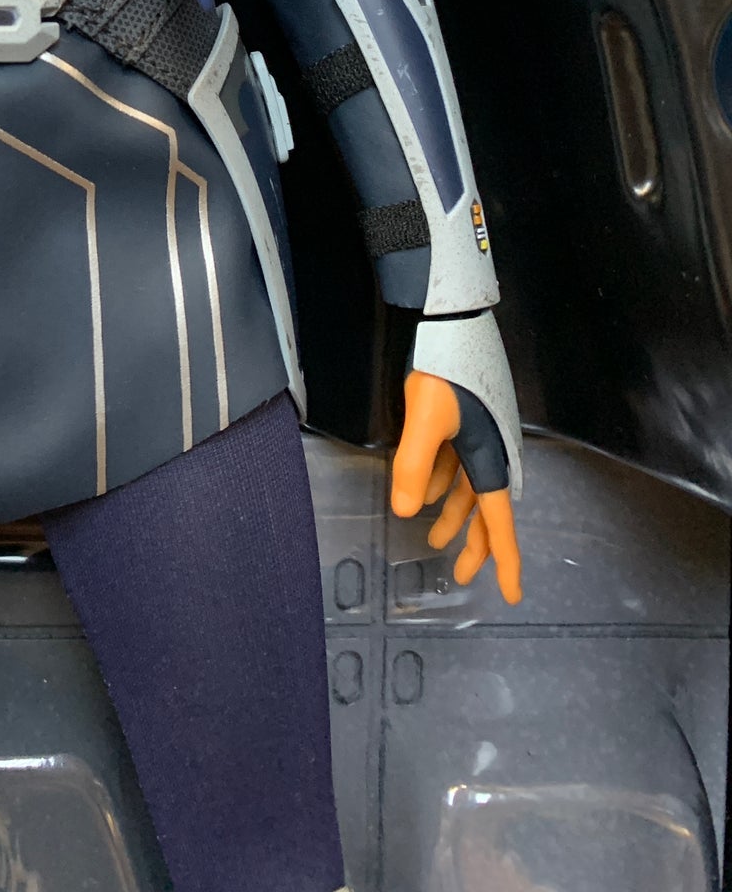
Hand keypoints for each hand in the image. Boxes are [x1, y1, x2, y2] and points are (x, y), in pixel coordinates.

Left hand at [391, 369, 521, 603]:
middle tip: (461, 577)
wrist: (450, 325)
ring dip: (453, 516)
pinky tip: (423, 494)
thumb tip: (404, 511)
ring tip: (434, 540)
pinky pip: (454, 467)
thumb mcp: (425, 419)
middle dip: (475, 546)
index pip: (498, 522)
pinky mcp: (462, 425)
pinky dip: (442, 485)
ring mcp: (476, 439)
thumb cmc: (444, 371)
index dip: (505, 559)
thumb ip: (413, 466)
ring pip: (467, 491)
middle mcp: (489, 454)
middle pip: (485, 513)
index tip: (514, 594)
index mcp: (489, 459)